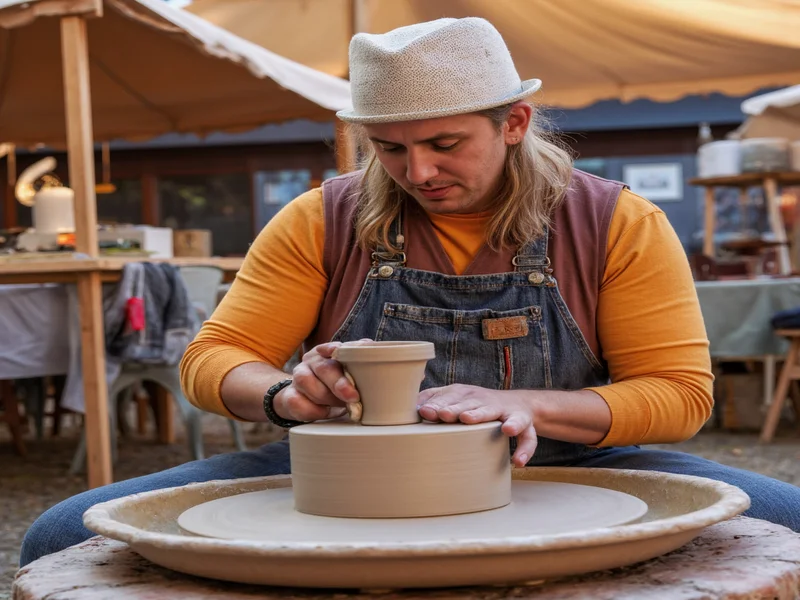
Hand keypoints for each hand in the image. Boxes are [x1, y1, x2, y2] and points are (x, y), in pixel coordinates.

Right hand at [273, 342, 358, 421]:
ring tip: (342, 407)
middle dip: (338, 383)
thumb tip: (373, 355)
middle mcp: (311, 362)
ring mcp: (297, 379)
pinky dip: (316, 411)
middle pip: (323, 368)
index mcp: (326, 352)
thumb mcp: (346, 372)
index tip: (339, 351)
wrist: (304, 399)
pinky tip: (327, 412)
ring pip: (308, 384)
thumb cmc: (332, 385)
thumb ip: (357, 364)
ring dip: (328, 399)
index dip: (335, 349)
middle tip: (353, 396)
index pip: (331, 347)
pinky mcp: (289, 397)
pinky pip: (299, 404)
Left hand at [418, 385, 536, 466]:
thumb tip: (408, 409)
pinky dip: (524, 449)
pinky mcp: (523, 423)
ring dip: (480, 415)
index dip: (437, 403)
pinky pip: (526, 437)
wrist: (521, 405)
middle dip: (455, 408)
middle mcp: (484, 400)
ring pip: (492, 412)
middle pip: (468, 403)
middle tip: (444, 415)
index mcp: (467, 394)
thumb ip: (435, 401)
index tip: (425, 412)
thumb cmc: (479, 406)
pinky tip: (518, 461)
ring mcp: (505, 410)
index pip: (449, 397)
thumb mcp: (458, 399)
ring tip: (469, 420)